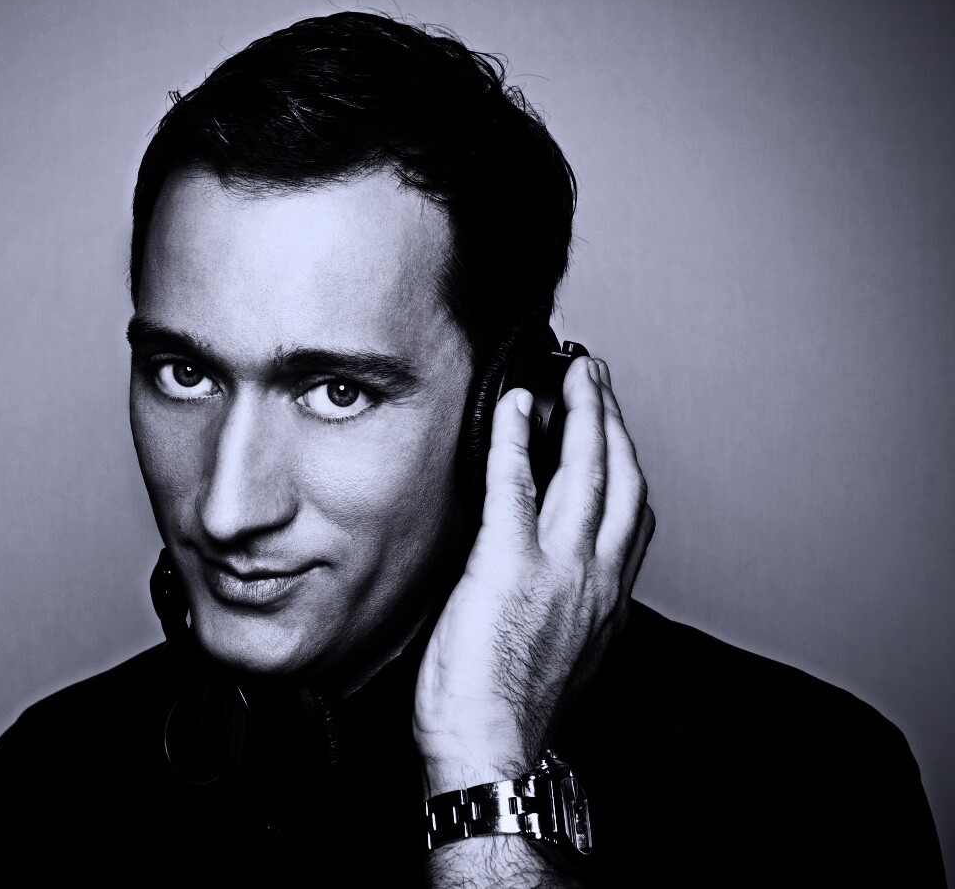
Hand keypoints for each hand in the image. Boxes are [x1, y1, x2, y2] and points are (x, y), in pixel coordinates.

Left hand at [413, 357, 654, 793]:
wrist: (493, 751)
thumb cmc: (511, 714)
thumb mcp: (560, 655)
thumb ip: (566, 608)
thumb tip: (549, 584)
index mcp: (606, 598)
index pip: (632, 516)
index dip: (625, 464)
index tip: (612, 434)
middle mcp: (594, 575)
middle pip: (620, 477)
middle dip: (611, 420)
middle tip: (596, 378)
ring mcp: (557, 567)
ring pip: (585, 469)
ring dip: (580, 411)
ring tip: (571, 374)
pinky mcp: (507, 564)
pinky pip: (515, 484)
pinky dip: (514, 436)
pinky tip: (513, 403)